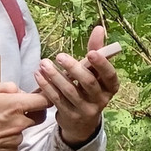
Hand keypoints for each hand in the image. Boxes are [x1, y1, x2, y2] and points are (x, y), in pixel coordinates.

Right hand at [0, 83, 48, 150]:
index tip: (40, 95)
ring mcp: (15, 139)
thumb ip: (7, 87)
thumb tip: (18, 91)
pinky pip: (14, 142)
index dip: (45, 96)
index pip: (45, 100)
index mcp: (16, 106)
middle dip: (34, 111)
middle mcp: (20, 124)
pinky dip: (8, 138)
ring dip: (17, 126)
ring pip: (24, 130)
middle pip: (40, 116)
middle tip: (20, 108)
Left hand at [34, 25, 119, 146]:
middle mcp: (101, 99)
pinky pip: (56, 100)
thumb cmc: (90, 89)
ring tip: (44, 63)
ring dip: (55, 76)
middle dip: (74, 68)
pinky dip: (47, 87)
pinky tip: (38, 75)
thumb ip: (97, 50)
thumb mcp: (96, 72)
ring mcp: (85, 110)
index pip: (110, 75)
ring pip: (70, 91)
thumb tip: (99, 28)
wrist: (82, 122)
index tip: (90, 53)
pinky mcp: (69, 116)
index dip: (102, 64)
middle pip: (88, 83)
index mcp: (111, 87)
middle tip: (60, 56)